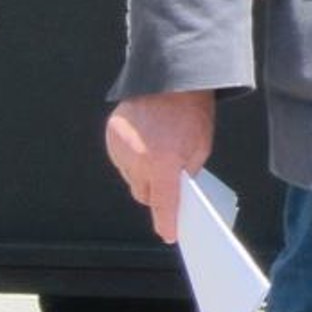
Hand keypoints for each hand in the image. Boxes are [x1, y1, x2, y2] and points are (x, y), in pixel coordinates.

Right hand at [104, 89, 213, 244]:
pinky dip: (132, 158)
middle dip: (156, 192)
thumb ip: (185, 174)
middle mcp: (137, 159)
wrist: (171, 78)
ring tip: (157, 154)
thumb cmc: (190, 111)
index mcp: (163, 163)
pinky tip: (145, 144)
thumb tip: (176, 192)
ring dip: (142, 174)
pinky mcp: (111, 137)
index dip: (167, 222)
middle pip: (144, 194)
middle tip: (168, 181)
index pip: (164, 205)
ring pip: (131, 178)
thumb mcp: (200, 148)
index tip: (169, 234)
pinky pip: (122, 160)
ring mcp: (120, 148)